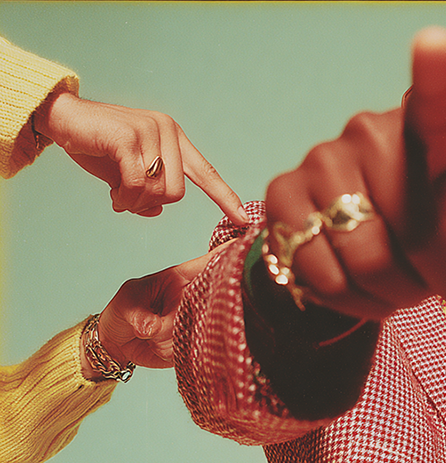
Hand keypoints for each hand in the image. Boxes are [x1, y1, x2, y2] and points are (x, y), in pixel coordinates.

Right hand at [34, 92, 247, 223]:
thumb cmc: (96, 146)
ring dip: (135, 203)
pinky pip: (137, 184)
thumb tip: (155, 210)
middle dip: (151, 204)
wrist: (62, 119)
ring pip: (159, 191)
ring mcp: (150, 131)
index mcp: (175, 139)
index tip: (244, 220)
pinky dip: (125, 198)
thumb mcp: (126, 175)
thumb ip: (146, 190)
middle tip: (126, 201)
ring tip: (118, 195)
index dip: (225, 198)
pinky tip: (113, 194)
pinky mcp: (129, 137)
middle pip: (177, 193)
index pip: (207, 173)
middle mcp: (168, 131)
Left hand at [81, 242, 230, 377]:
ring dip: (167, 336)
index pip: (210, 263)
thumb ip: (138, 313)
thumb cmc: (122, 311)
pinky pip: (188, 349)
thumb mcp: (125, 302)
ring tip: (148, 333)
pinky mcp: (194, 344)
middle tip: (173, 316)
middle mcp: (194, 298)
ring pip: (196, 329)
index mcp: (181, 278)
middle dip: (201, 308)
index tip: (250, 245)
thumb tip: (149, 328)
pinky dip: (167, 350)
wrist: (116, 343)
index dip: (230, 254)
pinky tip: (154, 345)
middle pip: (215, 298)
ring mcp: (196, 321)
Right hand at [262, 27, 445, 319]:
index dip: (436, 76)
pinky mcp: (282, 193)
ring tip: (395, 286)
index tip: (434, 41)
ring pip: (363, 263)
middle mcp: (370, 133)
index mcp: (429, 133)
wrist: (356, 237)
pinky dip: (349, 302)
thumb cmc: (424, 224)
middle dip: (427, 281)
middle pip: (410, 235)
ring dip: (389, 297)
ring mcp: (321, 159)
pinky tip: (357, 287)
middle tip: (429, 283)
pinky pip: (321, 275)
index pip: (435, 105)